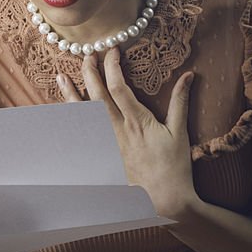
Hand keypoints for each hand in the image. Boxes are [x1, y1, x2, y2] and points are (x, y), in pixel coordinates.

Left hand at [57, 49, 196, 219]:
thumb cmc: (174, 167)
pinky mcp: (102, 155)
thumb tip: (189, 75)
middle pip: (97, 96)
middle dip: (90, 72)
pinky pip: (84, 133)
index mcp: (137, 122)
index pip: (119, 87)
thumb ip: (181, 102)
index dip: (112, 66)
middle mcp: (117, 131)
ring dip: (72, 94)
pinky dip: (72, 120)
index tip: (112, 51)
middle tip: (87, 55)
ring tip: (62, 77)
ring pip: (84, 114)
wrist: (163, 199)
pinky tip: (64, 110)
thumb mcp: (180, 132)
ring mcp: (106, 144)